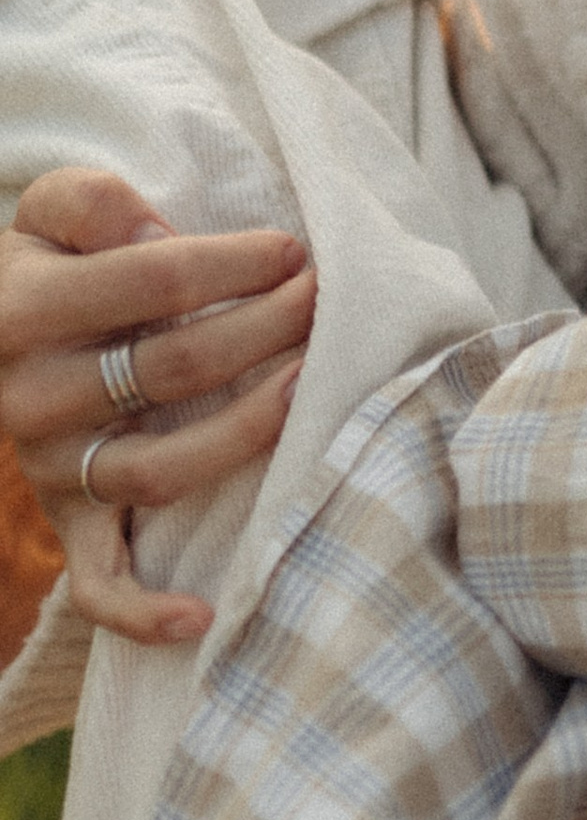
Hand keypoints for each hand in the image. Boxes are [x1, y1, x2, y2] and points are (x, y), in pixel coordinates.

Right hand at [0, 170, 312, 646]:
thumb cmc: (54, 264)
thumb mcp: (52, 210)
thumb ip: (91, 202)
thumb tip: (155, 235)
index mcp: (25, 311)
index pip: (153, 279)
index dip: (236, 262)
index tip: (294, 252)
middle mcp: (31, 398)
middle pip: (175, 367)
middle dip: (267, 327)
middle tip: (324, 299)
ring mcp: (54, 467)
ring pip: (161, 470)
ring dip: (249, 431)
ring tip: (308, 385)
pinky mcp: (70, 521)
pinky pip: (97, 584)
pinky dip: (142, 612)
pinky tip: (201, 616)